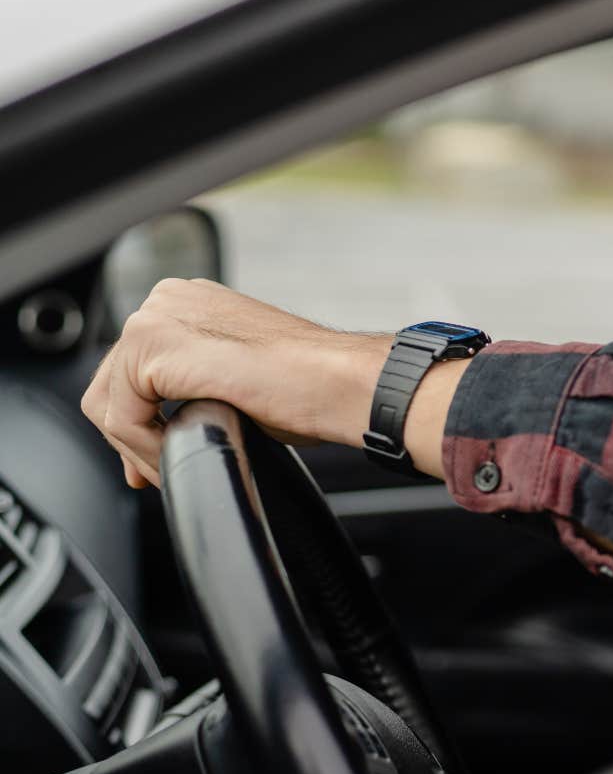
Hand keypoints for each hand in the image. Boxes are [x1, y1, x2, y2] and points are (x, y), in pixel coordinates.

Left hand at [81, 279, 385, 487]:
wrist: (341, 382)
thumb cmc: (310, 384)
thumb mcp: (234, 380)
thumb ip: (189, 389)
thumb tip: (152, 430)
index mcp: (187, 301)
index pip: (130, 367)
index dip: (135, 420)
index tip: (153, 456)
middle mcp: (165, 299)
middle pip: (110, 384)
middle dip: (129, 437)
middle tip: (152, 474)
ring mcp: (156, 318)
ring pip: (109, 403)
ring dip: (139, 447)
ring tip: (175, 469)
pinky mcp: (153, 346)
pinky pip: (122, 417)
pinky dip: (145, 448)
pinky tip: (179, 458)